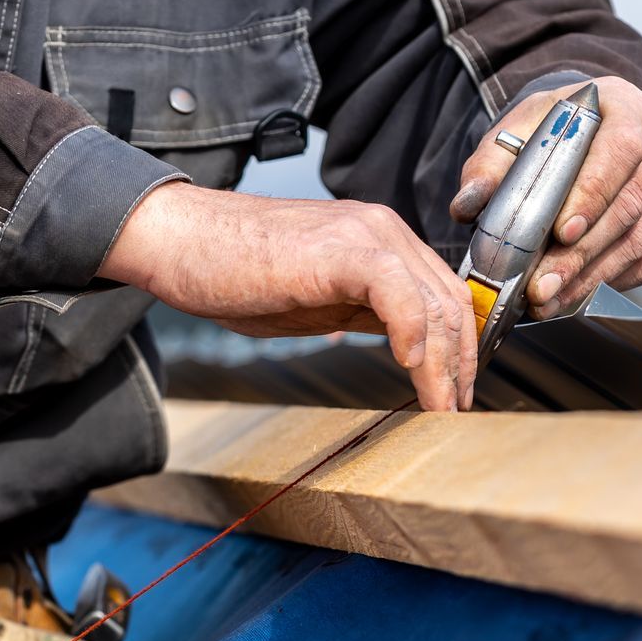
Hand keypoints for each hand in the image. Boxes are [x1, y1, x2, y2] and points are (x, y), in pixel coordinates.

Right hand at [102, 183, 474, 410]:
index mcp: (380, 240)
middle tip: (454, 411)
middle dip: (460, 364)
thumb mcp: (316, 301)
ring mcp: (365, 235)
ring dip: (443, 364)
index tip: (455, 392)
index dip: (458, 348)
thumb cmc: (234, 272)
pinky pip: (399, 294)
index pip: (444, 295)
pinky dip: (414, 334)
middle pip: (450, 302)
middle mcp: (383, 230)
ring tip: (439, 407)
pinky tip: (408, 367)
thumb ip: (365, 313)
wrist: (181, 243)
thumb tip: (405, 346)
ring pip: (434, 301)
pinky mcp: (342, 250)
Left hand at [451, 76, 641, 316]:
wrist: (593, 126)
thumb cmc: (556, 130)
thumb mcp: (518, 132)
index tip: (561, 234)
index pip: (620, 152)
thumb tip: (466, 205)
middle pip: (630, 206)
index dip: (593, 196)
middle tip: (541, 287)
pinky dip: (619, 281)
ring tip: (551, 300)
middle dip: (581, 255)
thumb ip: (491, 165)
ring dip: (594, 277)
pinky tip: (581, 293)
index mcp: (625, 107)